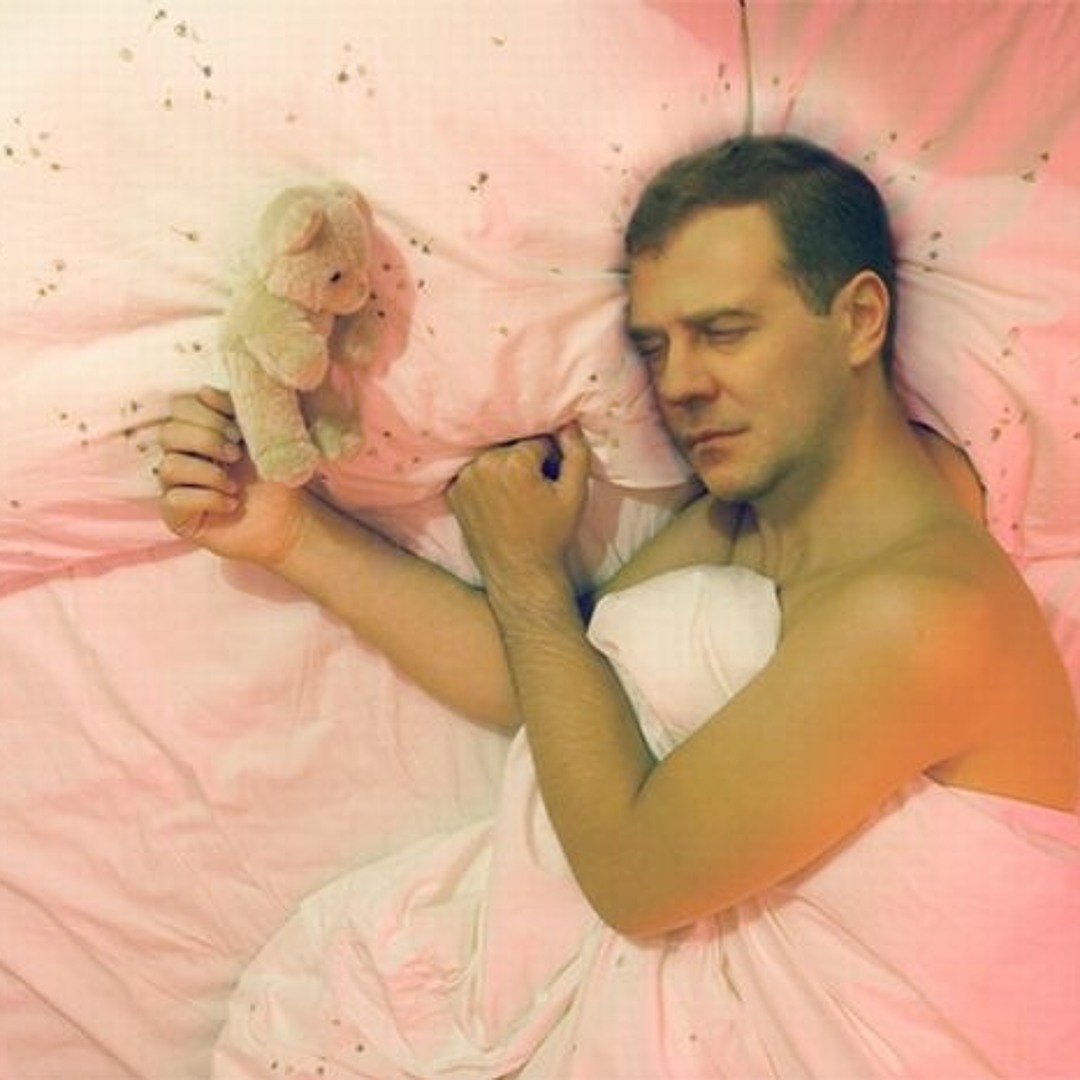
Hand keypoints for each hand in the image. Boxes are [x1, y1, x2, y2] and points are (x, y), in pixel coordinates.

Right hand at [157, 386, 306, 565]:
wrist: (289, 519)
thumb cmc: (275, 476)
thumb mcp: (260, 436)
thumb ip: (236, 409)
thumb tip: (205, 391)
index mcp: (200, 431)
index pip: (180, 407)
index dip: (206, 412)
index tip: (238, 429)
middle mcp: (183, 455)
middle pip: (168, 433)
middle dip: (206, 440)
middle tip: (236, 454)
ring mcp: (176, 486)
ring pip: (169, 466)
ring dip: (209, 473)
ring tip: (235, 485)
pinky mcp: (178, 516)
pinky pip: (174, 499)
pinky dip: (209, 499)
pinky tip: (231, 504)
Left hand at [448, 426, 589, 586]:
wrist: (519, 572)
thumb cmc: (551, 535)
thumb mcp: (575, 494)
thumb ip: (576, 453)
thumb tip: (569, 423)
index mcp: (514, 462)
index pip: (537, 440)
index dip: (550, 459)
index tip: (551, 481)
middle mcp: (484, 465)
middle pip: (512, 446)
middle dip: (525, 461)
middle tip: (534, 491)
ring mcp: (465, 479)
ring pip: (493, 458)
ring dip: (504, 469)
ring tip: (515, 497)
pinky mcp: (454, 493)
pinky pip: (475, 473)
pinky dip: (486, 481)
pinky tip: (497, 503)